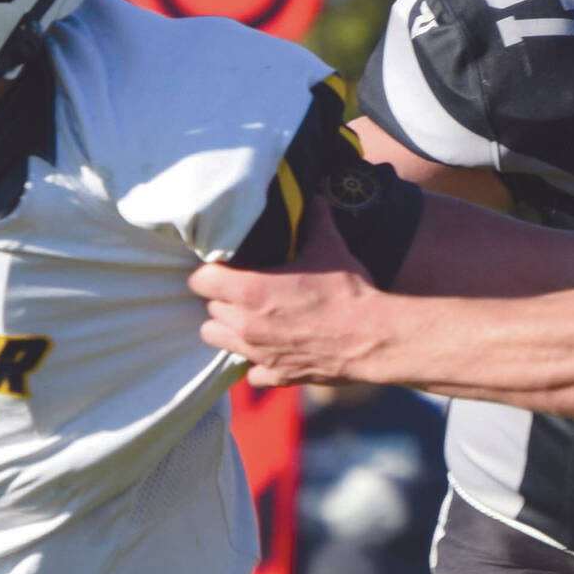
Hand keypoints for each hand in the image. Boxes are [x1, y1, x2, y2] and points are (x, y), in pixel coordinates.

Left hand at [189, 196, 386, 386]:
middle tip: (243, 290)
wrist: (373, 338)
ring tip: (249, 318)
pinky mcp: (275, 375)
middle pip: (210, 309)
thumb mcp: (330, 247)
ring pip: (218, 339)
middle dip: (223, 298)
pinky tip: (273, 349)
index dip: (210, 272)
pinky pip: (250, 372)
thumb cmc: (348, 292)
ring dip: (229, 328)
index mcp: (250, 290)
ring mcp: (258, 353)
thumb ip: (315, 220)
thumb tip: (312, 198)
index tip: (224, 268)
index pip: (200, 281)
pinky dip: (257, 362)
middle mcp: (246, 324)